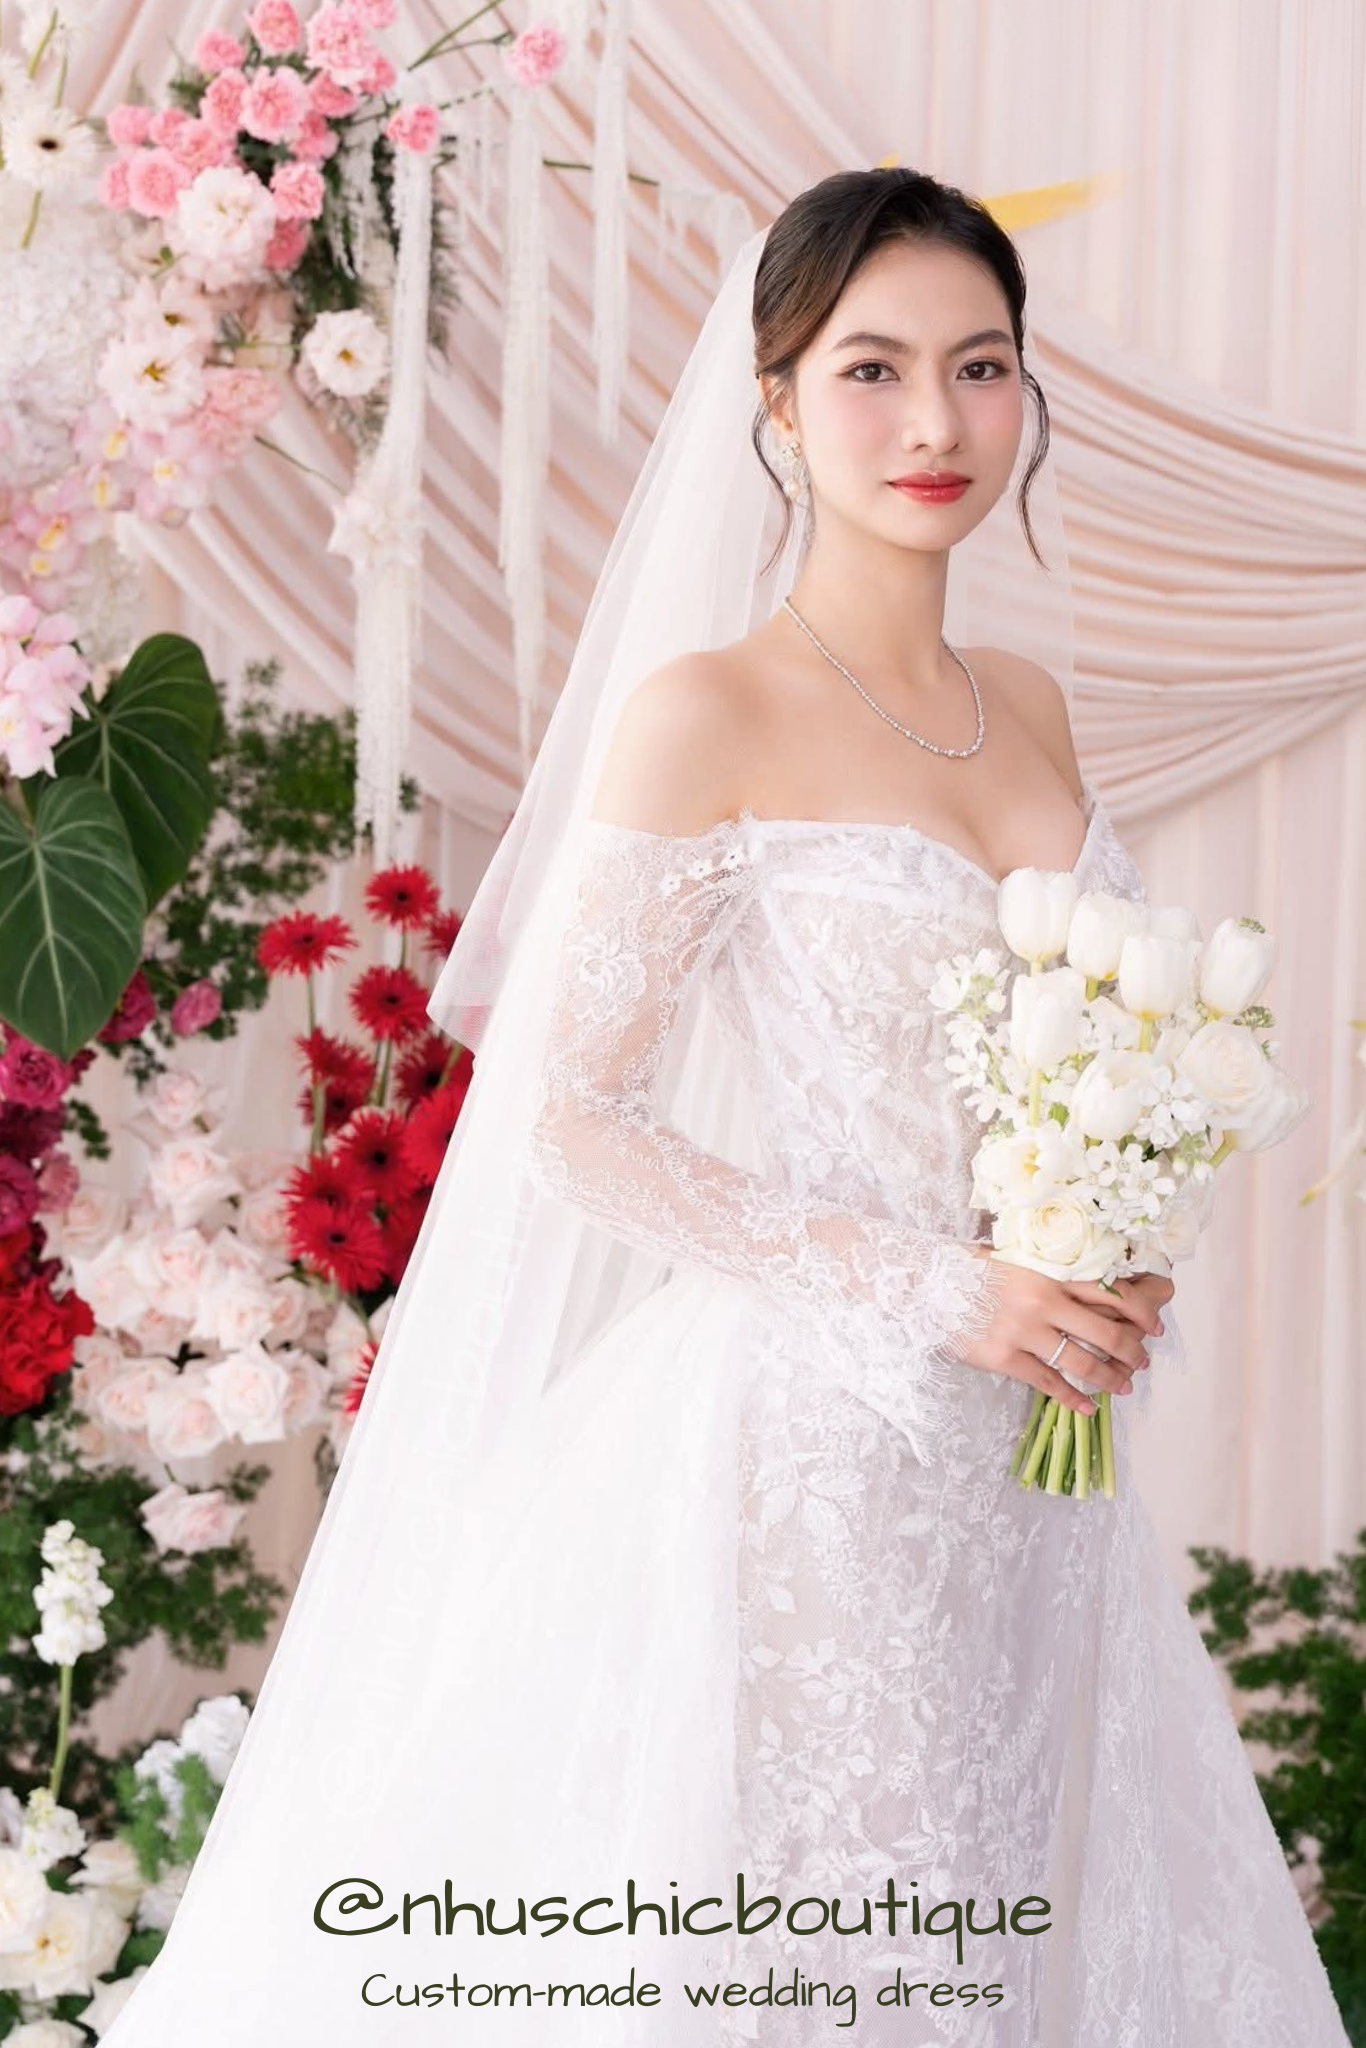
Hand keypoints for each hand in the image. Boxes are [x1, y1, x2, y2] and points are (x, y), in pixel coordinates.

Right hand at [944, 1249, 1165, 1417]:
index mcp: (1049, 1274)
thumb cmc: (965, 1268)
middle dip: (1132, 1351)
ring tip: (1123, 1387)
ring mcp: (1024, 1332)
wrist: (922, 1284)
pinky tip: (1088, 1407)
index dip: (1142, 1311)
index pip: (1110, 1291)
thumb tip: (1082, 1281)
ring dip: (1110, 1378)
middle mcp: (1043, 1302)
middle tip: (1143, 1361)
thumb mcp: (1011, 1258)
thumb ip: (1046, 1270)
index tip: (1156, 1326)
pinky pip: (1049, 1383)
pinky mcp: (1005, 1358)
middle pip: (1106, 1331)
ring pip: (1083, 1362)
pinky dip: (1073, 1398)